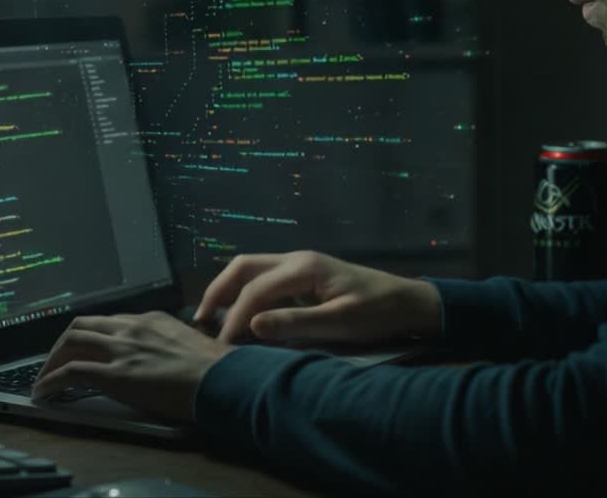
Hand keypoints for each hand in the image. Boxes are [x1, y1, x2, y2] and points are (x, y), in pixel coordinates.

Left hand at [30, 311, 233, 423]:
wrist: (221, 378)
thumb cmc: (216, 367)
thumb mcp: (191, 344)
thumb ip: (171, 344)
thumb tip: (167, 358)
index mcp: (151, 320)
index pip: (110, 322)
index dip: (91, 336)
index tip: (85, 349)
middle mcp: (132, 328)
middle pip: (83, 325)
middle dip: (64, 343)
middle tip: (57, 361)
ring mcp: (122, 349)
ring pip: (71, 342)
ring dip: (53, 360)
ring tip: (46, 378)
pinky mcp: (115, 375)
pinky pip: (72, 372)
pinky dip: (52, 381)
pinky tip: (45, 392)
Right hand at [194, 250, 442, 344]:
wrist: (407, 303)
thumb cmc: (377, 312)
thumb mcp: (339, 322)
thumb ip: (295, 323)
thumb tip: (251, 325)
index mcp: (303, 268)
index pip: (255, 290)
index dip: (234, 318)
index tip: (222, 346)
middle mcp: (296, 259)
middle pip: (243, 267)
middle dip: (218, 292)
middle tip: (199, 322)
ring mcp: (300, 265)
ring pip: (251, 269)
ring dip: (229, 290)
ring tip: (212, 318)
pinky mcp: (304, 276)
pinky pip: (265, 278)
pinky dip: (246, 293)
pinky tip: (241, 314)